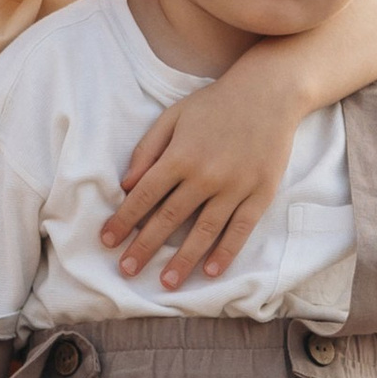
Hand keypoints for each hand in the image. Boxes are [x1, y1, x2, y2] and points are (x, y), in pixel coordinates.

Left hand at [103, 87, 290, 288]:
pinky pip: (240, 230)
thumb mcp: (173, 116)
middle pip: (168, 219)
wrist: (268, 93)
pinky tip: (211, 272)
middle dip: (144, 247)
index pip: (144, 196)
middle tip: (126, 271)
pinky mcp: (260, 193)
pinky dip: (225, 252)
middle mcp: (205, 175)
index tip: (107, 242)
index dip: (123, 221)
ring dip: (183, 260)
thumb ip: (147, 150)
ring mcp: (235, 187)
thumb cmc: (215, 104)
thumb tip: (126, 185)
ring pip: (203, 231)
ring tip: (167, 284)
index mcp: (180, 156)